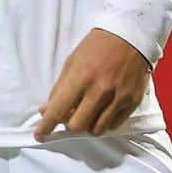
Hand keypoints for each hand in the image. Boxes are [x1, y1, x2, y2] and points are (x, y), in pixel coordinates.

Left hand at [34, 27, 151, 140]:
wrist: (130, 37)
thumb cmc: (96, 47)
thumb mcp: (72, 62)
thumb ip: (60, 88)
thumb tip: (46, 110)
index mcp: (80, 78)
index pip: (58, 110)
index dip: (46, 126)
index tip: (39, 135)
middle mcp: (99, 91)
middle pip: (77, 125)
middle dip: (69, 124)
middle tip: (69, 115)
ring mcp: (118, 98)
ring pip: (96, 130)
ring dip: (87, 125)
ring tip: (86, 112)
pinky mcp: (132, 103)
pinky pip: (113, 125)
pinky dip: (103, 122)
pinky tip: (101, 111)